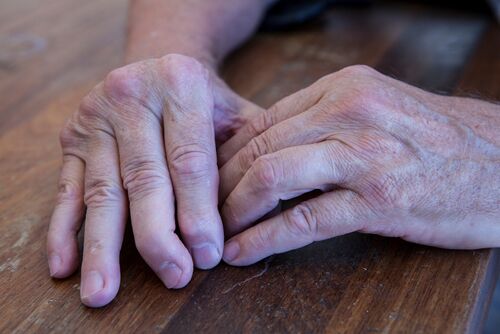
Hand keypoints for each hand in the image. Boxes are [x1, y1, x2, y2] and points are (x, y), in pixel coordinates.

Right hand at [46, 54, 261, 306]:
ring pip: (101, 192)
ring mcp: (94, 115)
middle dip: (158, 236)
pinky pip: (67, 189)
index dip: (198, 213)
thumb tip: (268, 214)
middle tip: (174, 277)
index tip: (207, 257)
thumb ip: (254, 153)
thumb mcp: (235, 111)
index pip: (189, 161)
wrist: (158, 63)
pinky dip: (64, 230)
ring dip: (102, 247)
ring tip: (102, 293)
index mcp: (180, 82)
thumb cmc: (205, 101)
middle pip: (143, 179)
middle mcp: (130, 93)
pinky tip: (65, 266)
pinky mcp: (71, 138)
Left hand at [218, 65, 499, 265]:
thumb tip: (267, 148)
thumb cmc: (435, 140)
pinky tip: (244, 252)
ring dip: (234, 209)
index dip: (225, 156)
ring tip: (215, 233)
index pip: (261, 122)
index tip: (207, 181)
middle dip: (219, 184)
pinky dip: (265, 238)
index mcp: (343, 89)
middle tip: (201, 210)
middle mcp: (348, 112)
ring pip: (272, 176)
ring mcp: (363, 155)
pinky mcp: (378, 199)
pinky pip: (304, 219)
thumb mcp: (375, 113)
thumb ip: (322, 124)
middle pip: (259, 148)